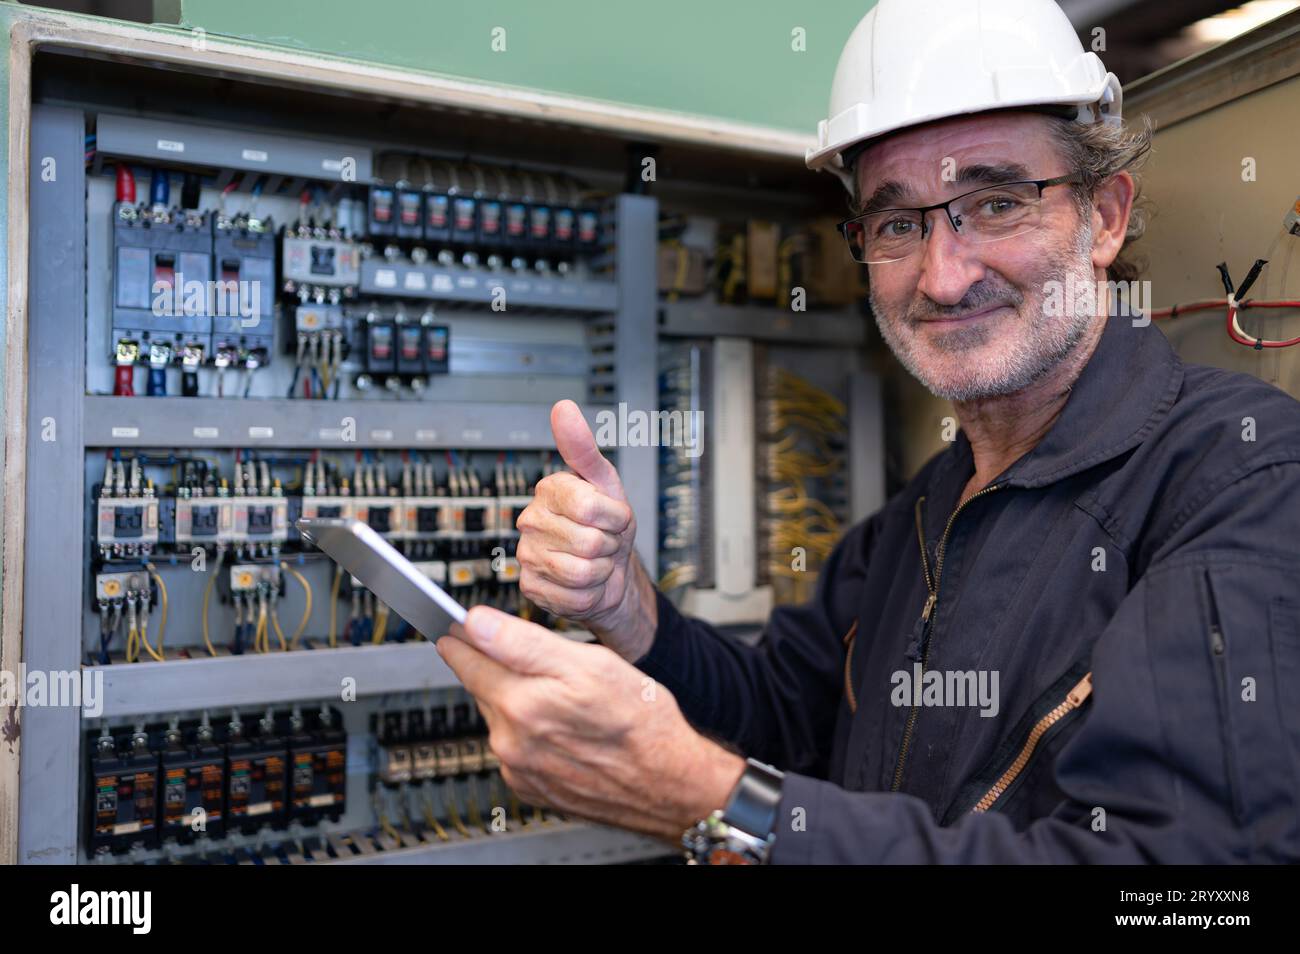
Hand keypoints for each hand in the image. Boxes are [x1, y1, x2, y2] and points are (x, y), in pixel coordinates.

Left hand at [436, 605, 745, 841]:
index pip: (467, 659)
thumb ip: (522, 642)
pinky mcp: (531, 789)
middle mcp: (511, 742)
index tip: (453, 623)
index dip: (462, 635)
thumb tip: (475, 623)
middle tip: (524, 653)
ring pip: (500, 718)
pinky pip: (515, 749)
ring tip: (560, 695)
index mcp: (520, 704)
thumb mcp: (589, 663)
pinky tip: (561, 727)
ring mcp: (519, 769)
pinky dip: (528, 733)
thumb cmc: (641, 722)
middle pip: (482, 687)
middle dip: (495, 666)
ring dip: (515, 700)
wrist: (669, 783)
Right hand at [516, 399, 657, 661]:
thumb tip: (563, 407)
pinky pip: (572, 597)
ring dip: (601, 571)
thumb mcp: (606, 483)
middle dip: (609, 546)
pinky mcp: (530, 587)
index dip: (614, 518)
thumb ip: (584, 448)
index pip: (590, 507)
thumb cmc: (608, 525)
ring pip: (582, 572)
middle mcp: (531, 520)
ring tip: (595, 560)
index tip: (613, 517)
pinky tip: (584, 583)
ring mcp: (528, 555)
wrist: (609, 570)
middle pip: (589, 542)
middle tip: (603, 541)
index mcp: (549, 490)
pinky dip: (589, 594)